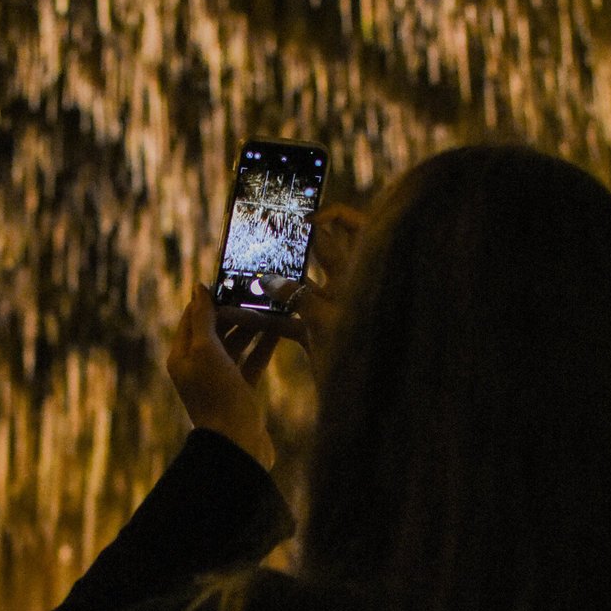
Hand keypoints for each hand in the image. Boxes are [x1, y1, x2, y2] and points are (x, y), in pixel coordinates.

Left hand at [166, 284, 278, 467]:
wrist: (237, 444)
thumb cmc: (218, 396)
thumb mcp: (206, 351)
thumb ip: (203, 318)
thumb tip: (198, 287)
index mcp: (182, 356)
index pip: (193, 317)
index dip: (209, 298)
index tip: (229, 279)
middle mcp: (198, 366)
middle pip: (215, 329)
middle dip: (234, 310)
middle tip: (255, 289)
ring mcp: (221, 379)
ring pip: (236, 343)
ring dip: (251, 325)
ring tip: (270, 305)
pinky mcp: (241, 389)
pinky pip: (252, 360)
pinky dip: (263, 345)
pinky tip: (279, 329)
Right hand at [224, 204, 366, 384]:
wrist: (371, 395)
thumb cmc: (361, 352)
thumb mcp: (327, 320)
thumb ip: (298, 297)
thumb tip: (268, 279)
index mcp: (361, 273)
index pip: (356, 227)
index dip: (333, 215)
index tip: (305, 218)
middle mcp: (349, 286)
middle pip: (321, 253)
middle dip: (291, 245)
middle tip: (264, 237)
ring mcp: (334, 309)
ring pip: (299, 288)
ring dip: (272, 284)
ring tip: (243, 275)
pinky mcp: (318, 333)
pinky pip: (289, 319)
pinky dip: (267, 319)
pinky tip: (240, 317)